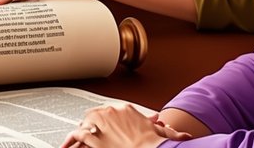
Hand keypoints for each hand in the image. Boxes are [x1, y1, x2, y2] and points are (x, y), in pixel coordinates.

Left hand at [59, 104, 189, 147]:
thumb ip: (166, 131)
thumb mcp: (160, 134)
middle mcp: (110, 113)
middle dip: (92, 125)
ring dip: (79, 132)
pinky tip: (68, 144)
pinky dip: (71, 140)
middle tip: (90, 135)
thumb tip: (184, 136)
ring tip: (75, 141)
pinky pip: (77, 135)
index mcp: (125, 109)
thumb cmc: (154, 143)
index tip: (104, 127)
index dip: (105, 122)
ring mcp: (100, 124)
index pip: (110, 112)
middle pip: (94, 115)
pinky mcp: (92, 137)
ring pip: (83, 123)